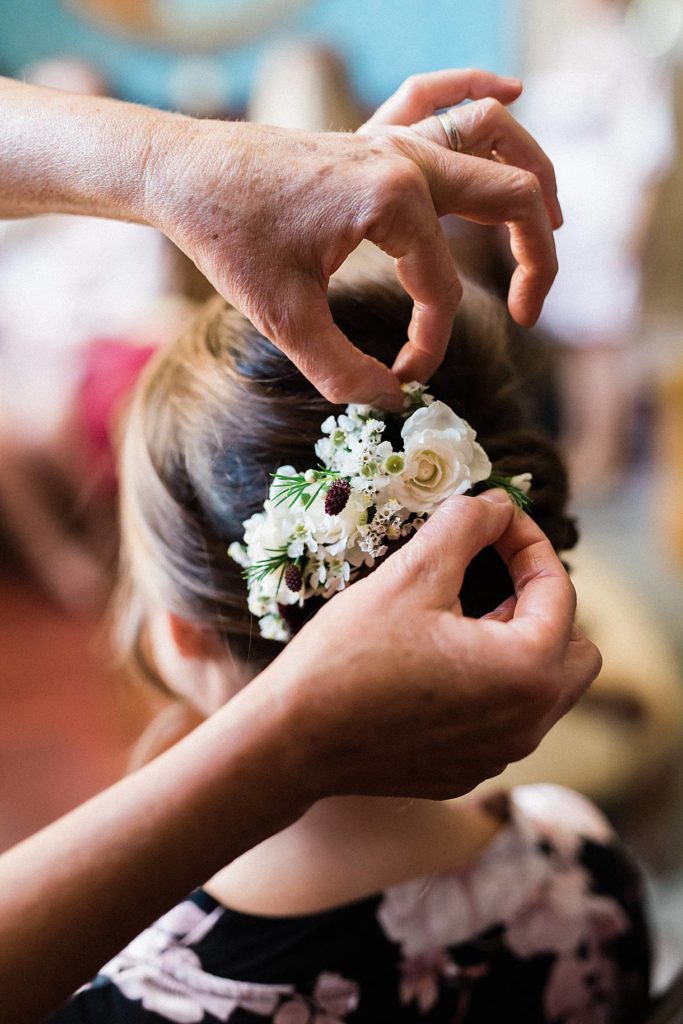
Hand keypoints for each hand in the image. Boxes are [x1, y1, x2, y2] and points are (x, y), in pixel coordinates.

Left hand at [147, 69, 559, 406]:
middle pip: (511, 198)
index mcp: (393, 202)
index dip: (431, 343)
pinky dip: (480, 89)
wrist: (182, 173)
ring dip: (532, 173)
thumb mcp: (284, 318)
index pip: (442, 289)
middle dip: (536, 259)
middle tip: (528, 312)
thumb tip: (389, 403)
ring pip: (493, 136)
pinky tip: (514, 87)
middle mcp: (406, 159)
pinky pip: (439, 95)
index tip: (403, 377)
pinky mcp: (371, 131)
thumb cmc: (228, 238)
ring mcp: (391, 137)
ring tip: (552, 224)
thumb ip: (342, 370)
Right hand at [266, 491, 599, 800]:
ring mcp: (498, 755)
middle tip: (491, 577)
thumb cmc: (349, 655)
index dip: (529, 543)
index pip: (559, 591)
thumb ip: (466, 526)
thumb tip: (497, 503)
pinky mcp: (467, 771)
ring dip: (516, 644)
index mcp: (526, 672)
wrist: (291, 740)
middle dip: (542, 604)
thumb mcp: (411, 574)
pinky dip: (489, 685)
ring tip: (460, 617)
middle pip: (575, 652)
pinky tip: (436, 665)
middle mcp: (527, 724)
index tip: (496, 520)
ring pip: (541, 688)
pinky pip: (504, 719)